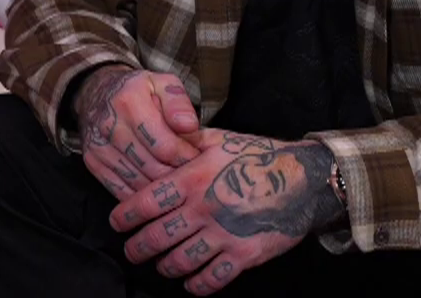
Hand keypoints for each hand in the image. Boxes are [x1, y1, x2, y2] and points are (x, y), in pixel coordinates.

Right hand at [73, 65, 201, 196]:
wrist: (96, 92)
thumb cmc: (136, 90)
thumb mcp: (161, 83)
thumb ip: (178, 102)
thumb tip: (189, 126)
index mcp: (129, 102)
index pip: (164, 145)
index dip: (187, 156)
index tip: (199, 159)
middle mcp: (109, 125)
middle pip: (152, 167)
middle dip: (176, 174)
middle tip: (191, 174)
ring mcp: (98, 146)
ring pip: (137, 182)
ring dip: (160, 187)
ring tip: (175, 182)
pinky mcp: (92, 162)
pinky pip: (120, 189)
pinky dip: (140, 194)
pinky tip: (154, 189)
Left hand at [109, 131, 344, 294]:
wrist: (304, 178)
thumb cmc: (258, 156)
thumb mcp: (219, 139)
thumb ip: (186, 141)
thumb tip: (161, 138)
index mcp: (193, 178)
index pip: (146, 201)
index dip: (126, 215)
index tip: (116, 223)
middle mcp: (203, 208)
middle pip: (157, 236)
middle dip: (138, 248)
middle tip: (131, 251)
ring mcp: (223, 234)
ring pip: (180, 260)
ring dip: (165, 267)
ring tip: (161, 266)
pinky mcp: (244, 255)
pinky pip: (212, 278)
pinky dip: (197, 285)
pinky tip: (190, 284)